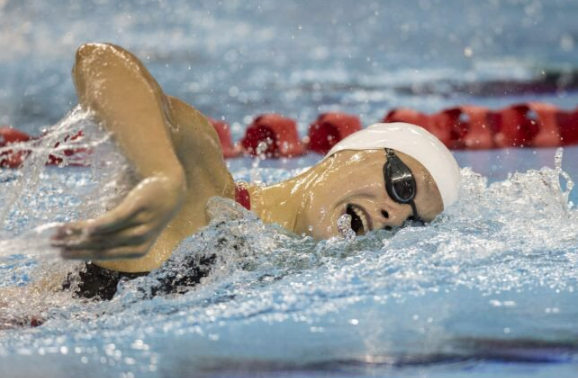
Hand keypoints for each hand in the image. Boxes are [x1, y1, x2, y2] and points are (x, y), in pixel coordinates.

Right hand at [51, 175, 184, 259]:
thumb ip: (112, 238)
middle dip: (75, 246)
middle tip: (53, 246)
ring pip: (106, 234)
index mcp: (138, 251)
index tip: (60, 254)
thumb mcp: (132, 228)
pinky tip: (86, 228)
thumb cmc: (147, 211)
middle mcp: (141, 241)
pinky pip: (117, 219)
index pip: (104, 255)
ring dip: (79, 233)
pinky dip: (101, 225)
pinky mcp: (139, 207)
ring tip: (59, 231)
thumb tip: (82, 243)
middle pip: (102, 246)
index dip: (81, 255)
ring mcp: (142, 225)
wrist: (170, 188)